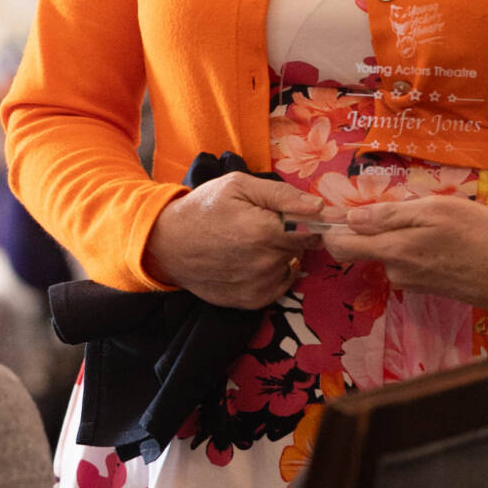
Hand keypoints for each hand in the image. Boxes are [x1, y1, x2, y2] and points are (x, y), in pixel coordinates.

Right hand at [144, 173, 325, 308]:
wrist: (168, 244)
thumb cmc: (204, 208)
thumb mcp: (239, 186)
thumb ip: (282, 195)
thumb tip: (319, 206)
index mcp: (265, 231)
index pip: (313, 230)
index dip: (309, 221)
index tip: (296, 215)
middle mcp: (265, 263)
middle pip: (302, 248)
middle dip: (291, 235)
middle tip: (264, 225)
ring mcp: (258, 285)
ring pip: (289, 265)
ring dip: (280, 254)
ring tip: (252, 242)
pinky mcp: (251, 301)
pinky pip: (279, 284)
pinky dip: (271, 273)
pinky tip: (250, 260)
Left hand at [321, 197, 487, 310]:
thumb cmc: (480, 234)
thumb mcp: (437, 209)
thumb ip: (391, 215)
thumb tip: (351, 218)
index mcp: (394, 249)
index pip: (340, 245)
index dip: (331, 227)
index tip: (333, 211)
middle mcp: (396, 271)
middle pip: (361, 249)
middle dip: (368, 229)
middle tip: (397, 209)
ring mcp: (411, 282)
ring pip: (389, 253)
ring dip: (400, 237)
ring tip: (434, 223)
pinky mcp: (426, 288)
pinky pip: (408, 263)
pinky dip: (416, 249)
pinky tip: (444, 242)